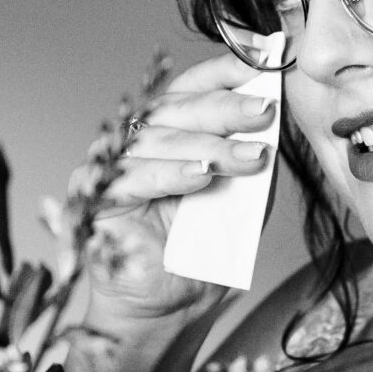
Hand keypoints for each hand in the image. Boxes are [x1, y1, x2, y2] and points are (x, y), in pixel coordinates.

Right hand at [70, 56, 279, 371]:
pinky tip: (202, 177)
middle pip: (174, 107)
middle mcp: (136, 141)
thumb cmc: (204, 252)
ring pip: (157, 139)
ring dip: (208, 146)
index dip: (224, 71)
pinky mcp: (95, 197)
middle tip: (263, 110)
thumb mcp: (243, 195)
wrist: (173, 310)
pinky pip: (134, 177)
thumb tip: (276, 111)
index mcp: (169, 131)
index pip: (192, 88)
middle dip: (224, 107)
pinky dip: (171, 174)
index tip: (263, 61)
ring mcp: (112, 165)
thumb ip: (253, 153)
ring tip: (248, 160)